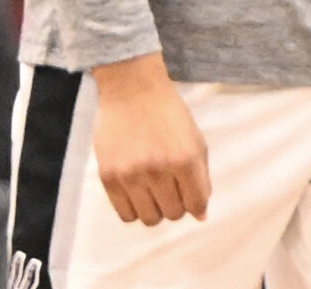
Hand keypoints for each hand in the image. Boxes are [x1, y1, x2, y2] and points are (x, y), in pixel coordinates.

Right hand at [91, 54, 210, 224]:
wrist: (132, 92)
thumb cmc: (169, 115)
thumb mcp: (195, 141)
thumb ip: (200, 178)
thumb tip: (201, 216)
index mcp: (186, 160)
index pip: (196, 203)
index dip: (196, 205)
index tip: (191, 198)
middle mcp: (159, 171)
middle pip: (173, 214)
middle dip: (176, 204)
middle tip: (171, 189)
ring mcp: (132, 176)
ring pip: (150, 219)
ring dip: (155, 209)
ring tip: (153, 191)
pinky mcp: (109, 178)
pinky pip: (126, 214)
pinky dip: (135, 209)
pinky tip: (137, 193)